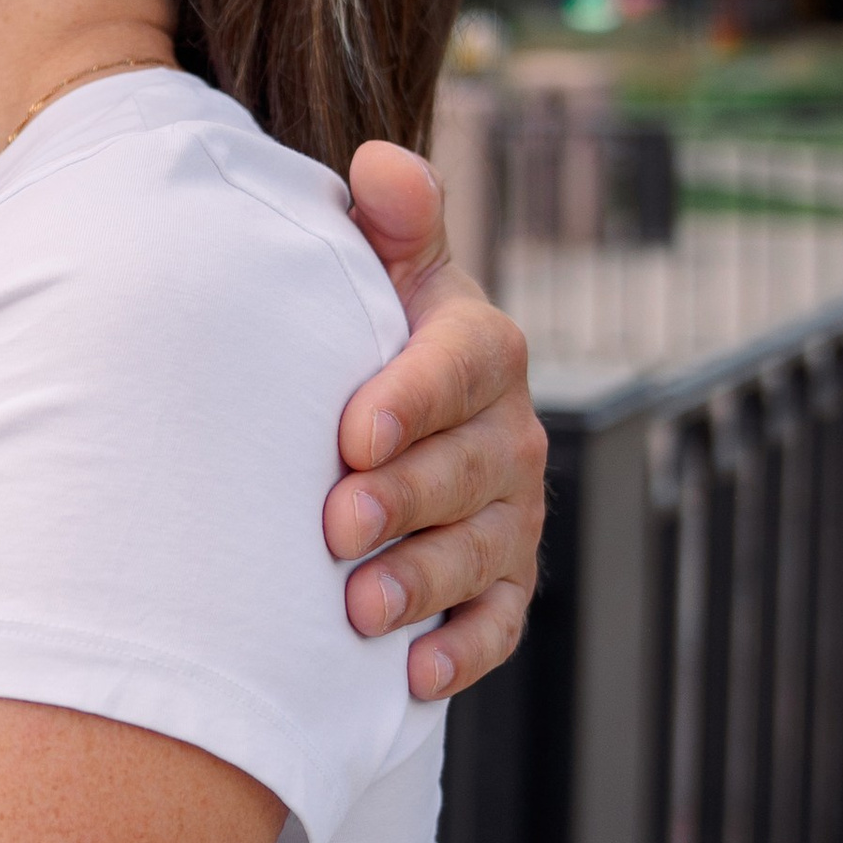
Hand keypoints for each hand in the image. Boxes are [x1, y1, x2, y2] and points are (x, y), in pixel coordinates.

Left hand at [330, 143, 544, 699]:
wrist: (371, 411)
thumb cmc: (359, 329)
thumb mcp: (375, 268)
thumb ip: (387, 221)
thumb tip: (379, 167)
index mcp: (478, 348)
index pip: (457, 369)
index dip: (409, 401)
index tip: (349, 432)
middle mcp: (508, 432)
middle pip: (468, 470)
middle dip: (404, 500)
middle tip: (333, 525)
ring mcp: (509, 512)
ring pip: (481, 554)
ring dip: (423, 583)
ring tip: (359, 610)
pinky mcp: (499, 582)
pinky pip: (495, 623)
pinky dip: (461, 651)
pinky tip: (412, 676)